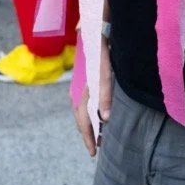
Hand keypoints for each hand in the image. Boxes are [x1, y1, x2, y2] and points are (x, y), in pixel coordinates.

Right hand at [72, 37, 113, 157]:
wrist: (95, 32)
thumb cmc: (102, 52)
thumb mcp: (106, 74)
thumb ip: (106, 95)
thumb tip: (105, 118)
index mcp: (83, 92)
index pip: (83, 121)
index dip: (88, 137)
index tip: (93, 152)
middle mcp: (78, 92)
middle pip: (81, 118)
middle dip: (88, 134)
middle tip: (95, 148)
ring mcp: (80, 87)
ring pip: (82, 111)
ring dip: (88, 124)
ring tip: (98, 135)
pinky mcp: (84, 81)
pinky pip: (84, 103)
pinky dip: (88, 114)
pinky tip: (96, 115)